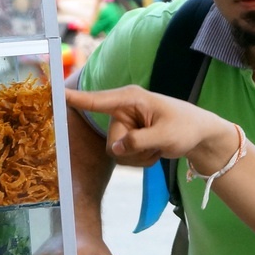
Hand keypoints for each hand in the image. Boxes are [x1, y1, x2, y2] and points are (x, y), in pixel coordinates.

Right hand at [64, 85, 226, 169]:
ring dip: (139, 157)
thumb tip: (115, 149)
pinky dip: (141, 159)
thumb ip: (138, 142)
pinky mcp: (127, 136)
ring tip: (157, 146)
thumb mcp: (166, 136)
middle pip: (112, 142)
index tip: (55, 94)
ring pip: (116, 152)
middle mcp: (122, 109)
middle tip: (156, 145)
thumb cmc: (186, 128)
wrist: (199, 135)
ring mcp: (124, 124)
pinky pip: (123, 156)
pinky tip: (155, 150)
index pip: (97, 100)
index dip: (75, 99)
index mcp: (130, 98)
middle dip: (133, 151)